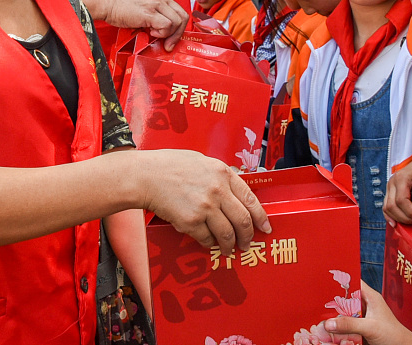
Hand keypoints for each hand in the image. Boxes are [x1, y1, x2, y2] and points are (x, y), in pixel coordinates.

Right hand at [92, 0, 187, 47]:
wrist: (105, 1)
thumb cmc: (120, 5)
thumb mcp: (144, 3)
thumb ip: (156, 12)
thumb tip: (165, 29)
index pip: (180, 11)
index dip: (178, 27)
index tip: (172, 38)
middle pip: (182, 17)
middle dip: (178, 34)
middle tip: (169, 44)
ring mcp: (156, 3)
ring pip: (177, 22)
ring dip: (168, 34)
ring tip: (154, 34)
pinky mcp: (149, 12)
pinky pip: (166, 26)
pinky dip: (161, 33)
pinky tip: (150, 32)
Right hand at [140, 150, 270, 253]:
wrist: (146, 176)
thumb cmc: (171, 166)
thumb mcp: (203, 162)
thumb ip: (220, 177)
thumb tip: (233, 194)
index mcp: (223, 173)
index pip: (251, 199)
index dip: (261, 217)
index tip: (266, 228)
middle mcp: (218, 190)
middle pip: (242, 220)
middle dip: (247, 236)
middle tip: (247, 244)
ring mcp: (205, 207)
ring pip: (227, 234)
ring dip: (229, 245)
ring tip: (228, 250)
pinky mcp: (190, 222)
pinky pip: (206, 238)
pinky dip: (208, 243)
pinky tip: (207, 242)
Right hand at [325, 285, 411, 344]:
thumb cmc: (393, 335)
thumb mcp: (370, 327)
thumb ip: (350, 324)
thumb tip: (328, 323)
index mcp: (370, 297)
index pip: (353, 282)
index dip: (340, 280)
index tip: (324, 281)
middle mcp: (365, 306)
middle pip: (345, 299)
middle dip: (333, 302)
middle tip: (316, 303)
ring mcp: (362, 318)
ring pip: (344, 314)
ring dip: (335, 317)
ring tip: (318, 317)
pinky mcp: (360, 330)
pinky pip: (346, 327)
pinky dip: (339, 329)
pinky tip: (329, 331)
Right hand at [383, 157, 411, 225]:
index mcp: (401, 178)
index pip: (401, 200)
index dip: (410, 212)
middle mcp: (392, 182)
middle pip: (392, 206)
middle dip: (405, 218)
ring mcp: (389, 187)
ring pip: (387, 208)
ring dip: (399, 219)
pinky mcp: (390, 192)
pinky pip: (386, 207)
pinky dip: (390, 217)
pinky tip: (395, 224)